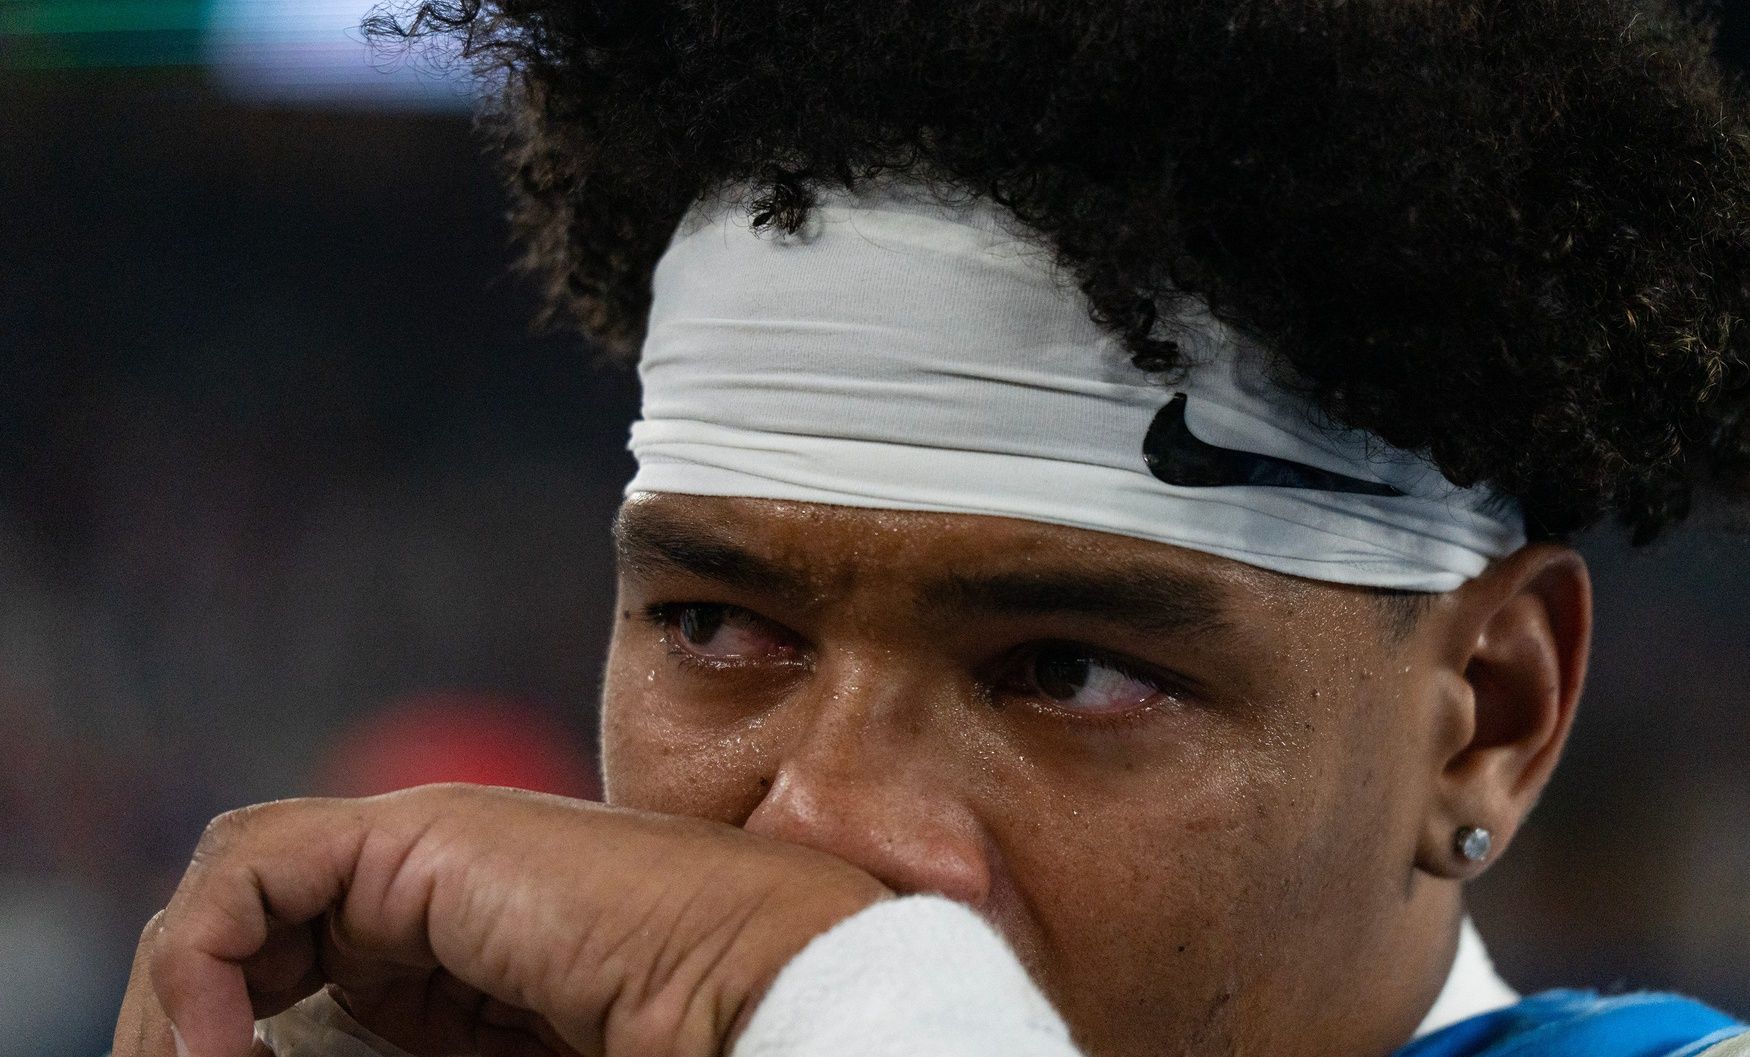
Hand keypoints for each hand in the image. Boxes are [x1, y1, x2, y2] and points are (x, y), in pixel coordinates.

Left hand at [110, 784, 890, 1056]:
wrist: (767, 987)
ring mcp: (426, 847)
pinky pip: (253, 870)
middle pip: (246, 926)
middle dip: (181, 1021)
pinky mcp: (424, 834)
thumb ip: (409, 1053)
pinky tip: (222, 1048)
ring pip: (234, 892)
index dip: (217, 1034)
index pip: (280, 965)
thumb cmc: (672, 1033)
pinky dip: (207, 961)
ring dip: (180, 998)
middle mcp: (425, 885)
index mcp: (446, 945)